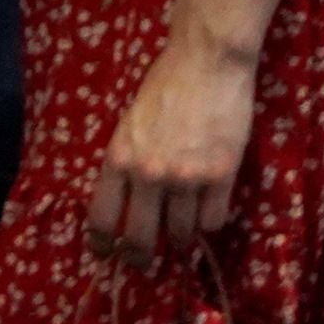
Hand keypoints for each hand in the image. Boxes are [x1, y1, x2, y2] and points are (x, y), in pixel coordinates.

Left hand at [89, 17, 259, 260]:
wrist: (206, 61)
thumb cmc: (164, 85)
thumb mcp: (130, 123)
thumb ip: (128, 162)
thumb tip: (128, 202)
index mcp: (119, 157)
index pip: (103, 217)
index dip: (103, 244)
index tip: (105, 253)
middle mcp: (149, 174)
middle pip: (141, 239)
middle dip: (141, 257)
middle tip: (144, 263)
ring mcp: (186, 178)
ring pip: (182, 233)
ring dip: (182, 237)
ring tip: (182, 232)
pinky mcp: (221, 176)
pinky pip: (213, 221)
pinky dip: (210, 222)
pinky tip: (207, 211)